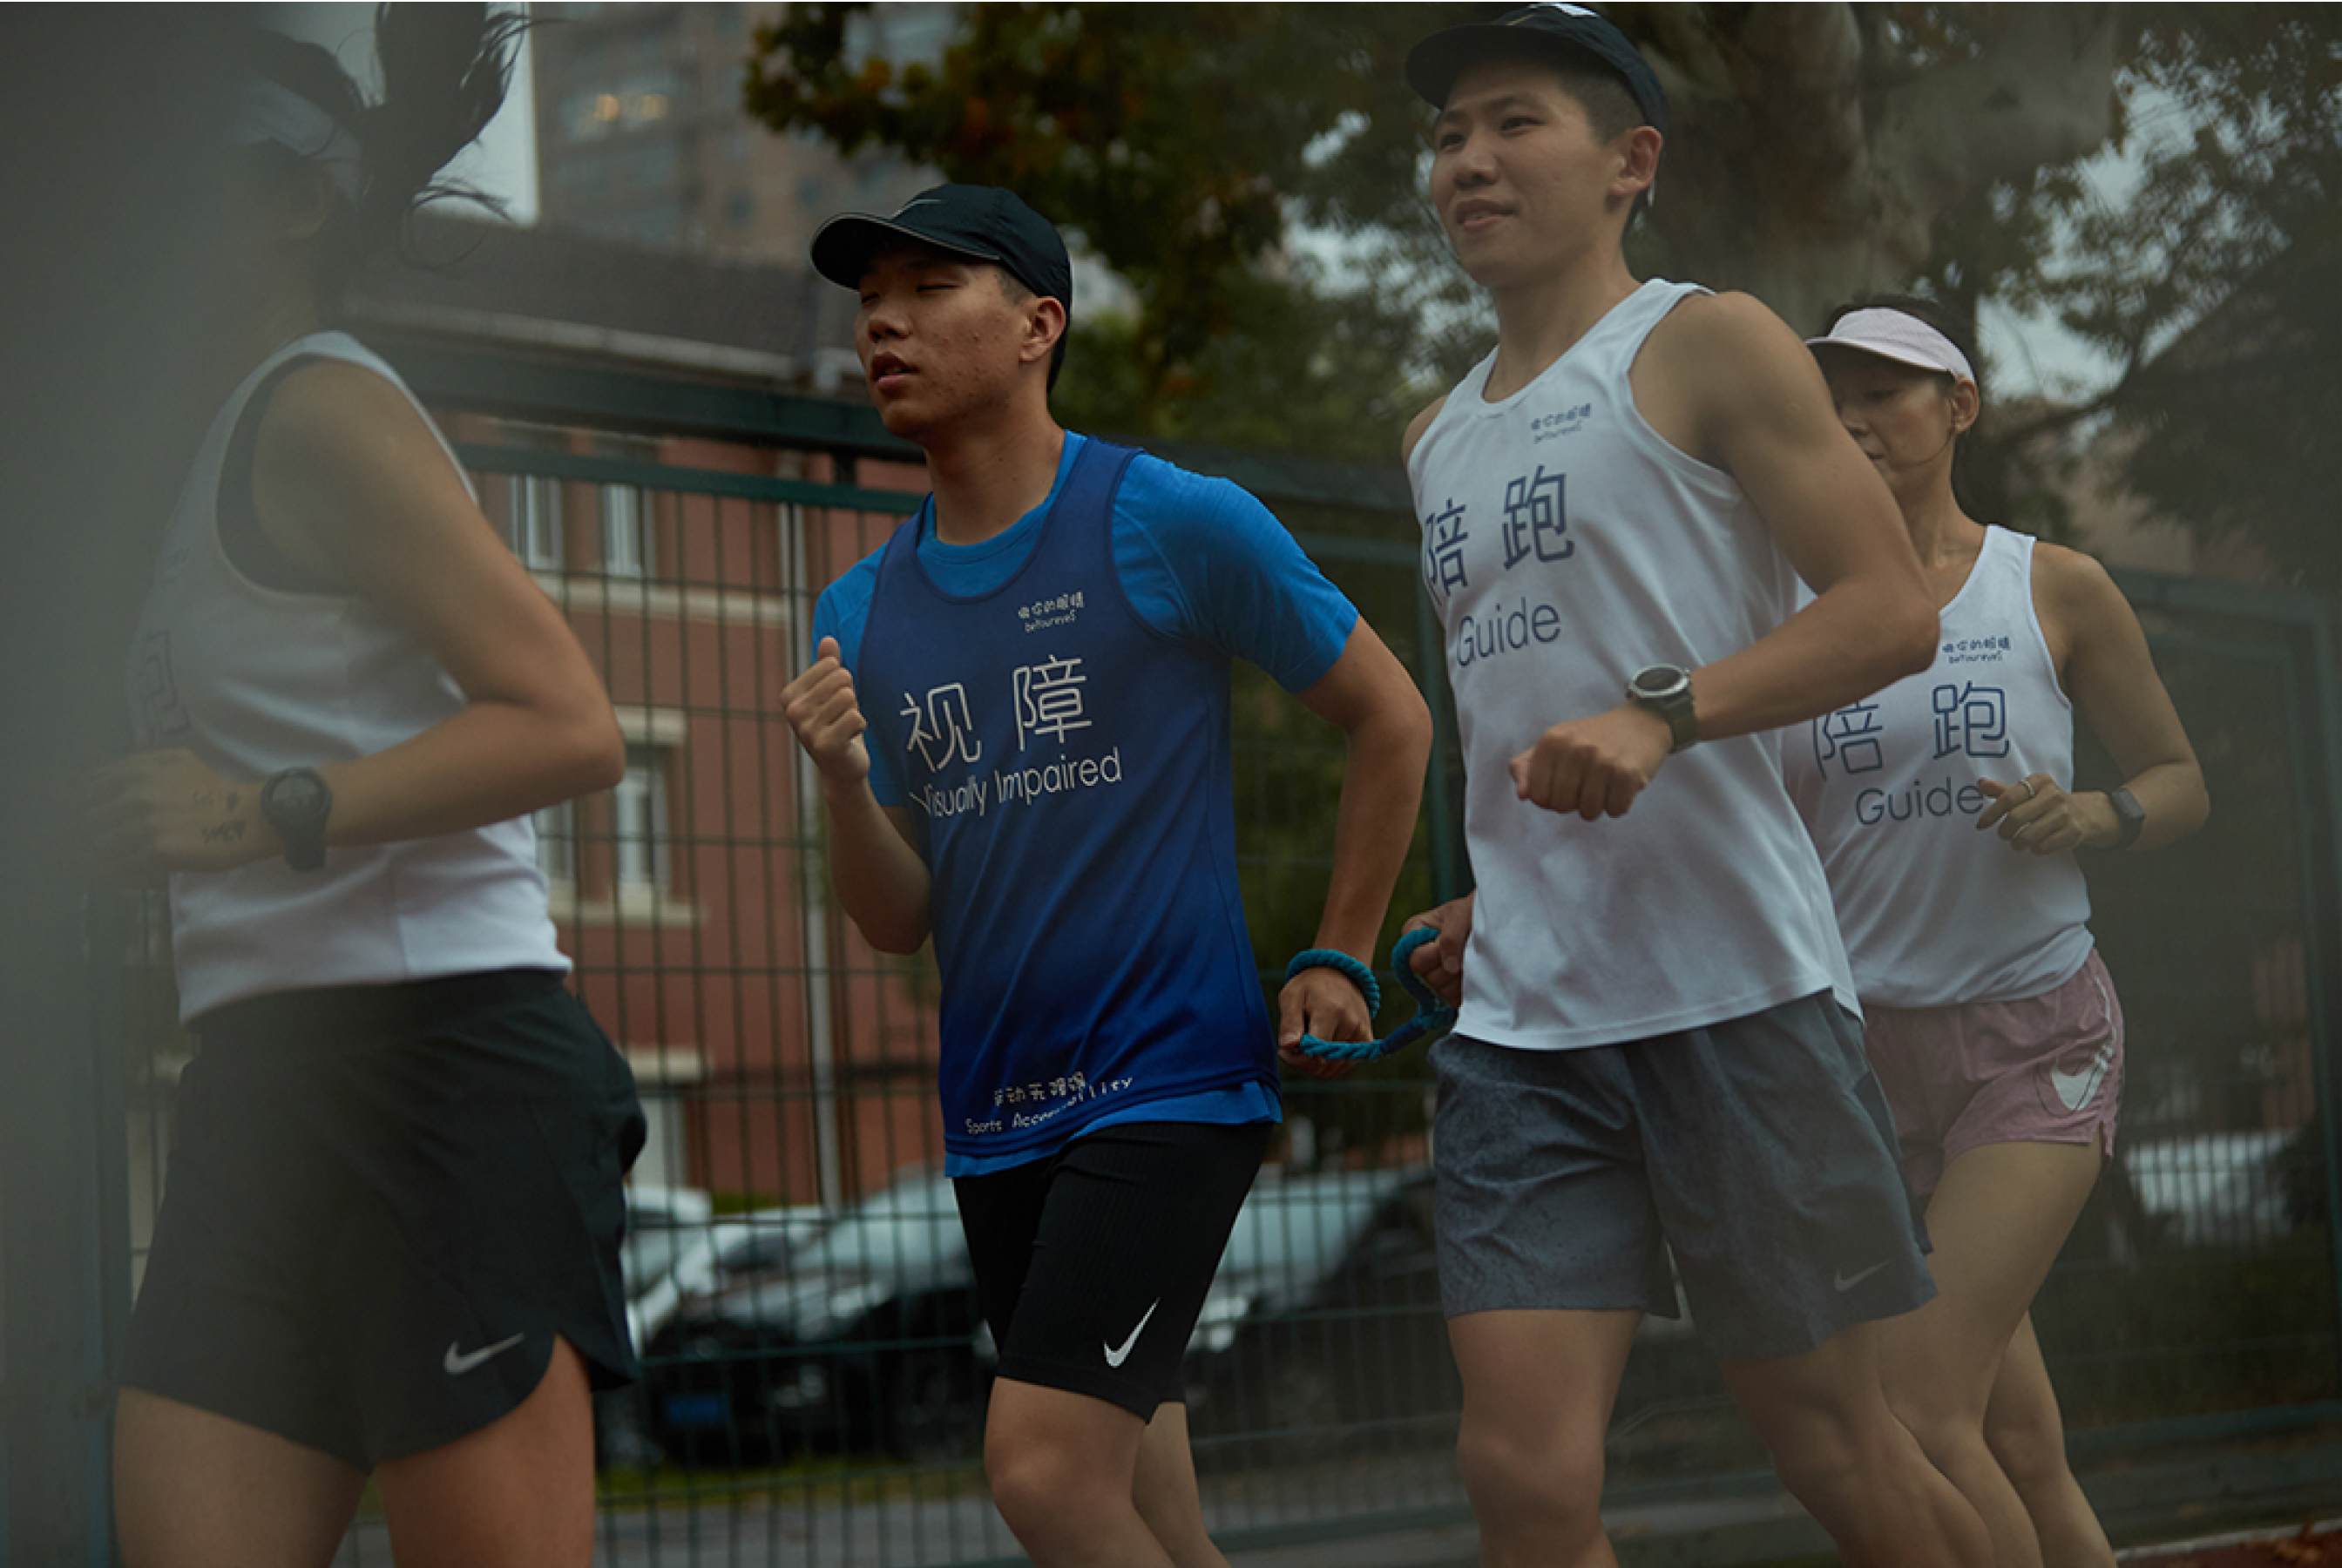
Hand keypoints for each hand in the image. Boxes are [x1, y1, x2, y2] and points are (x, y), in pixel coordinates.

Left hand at [82, 749, 272, 875]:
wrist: (248, 817)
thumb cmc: (214, 788)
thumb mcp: (178, 760)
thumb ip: (140, 762)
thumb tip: (102, 776)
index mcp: (138, 772)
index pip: (86, 788)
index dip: (71, 804)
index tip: (69, 817)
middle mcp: (137, 796)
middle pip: (86, 819)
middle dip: (75, 834)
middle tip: (72, 847)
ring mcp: (146, 825)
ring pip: (99, 845)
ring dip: (86, 857)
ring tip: (82, 866)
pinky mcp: (158, 852)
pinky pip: (121, 866)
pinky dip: (108, 873)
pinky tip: (104, 876)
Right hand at [782, 637, 870, 792]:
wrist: (842, 767)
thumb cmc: (837, 723)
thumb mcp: (832, 691)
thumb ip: (828, 664)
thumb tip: (828, 638)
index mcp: (790, 695)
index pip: (832, 664)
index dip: (842, 683)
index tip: (834, 704)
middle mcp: (793, 711)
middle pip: (842, 678)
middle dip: (851, 697)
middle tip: (842, 717)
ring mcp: (807, 729)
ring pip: (850, 697)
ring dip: (855, 712)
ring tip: (845, 727)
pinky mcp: (825, 745)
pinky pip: (856, 717)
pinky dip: (860, 726)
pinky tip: (850, 739)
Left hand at [1277, 964, 1374, 1080]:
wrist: (1340, 974)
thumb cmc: (1310, 987)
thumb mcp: (1292, 996)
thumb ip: (1289, 1022)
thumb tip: (1287, 1046)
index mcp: (1331, 1012)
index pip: (1314, 1052)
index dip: (1295, 1058)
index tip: (1284, 1049)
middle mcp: (1351, 1025)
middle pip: (1323, 1064)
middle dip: (1303, 1062)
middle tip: (1292, 1048)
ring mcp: (1362, 1034)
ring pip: (1333, 1069)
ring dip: (1315, 1064)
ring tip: (1306, 1045)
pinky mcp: (1367, 1041)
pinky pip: (1343, 1066)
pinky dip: (1328, 1064)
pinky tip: (1319, 1049)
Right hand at [1402, 892, 1474, 1009]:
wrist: (1497, 922)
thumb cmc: (1474, 911)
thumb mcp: (1461, 914)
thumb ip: (1450, 937)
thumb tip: (1449, 968)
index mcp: (1413, 933)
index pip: (1414, 957)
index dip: (1434, 953)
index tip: (1451, 941)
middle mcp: (1418, 956)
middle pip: (1426, 977)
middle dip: (1450, 966)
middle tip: (1467, 951)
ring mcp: (1432, 975)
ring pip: (1440, 990)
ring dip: (1461, 978)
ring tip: (1473, 960)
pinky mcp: (1448, 990)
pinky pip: (1452, 999)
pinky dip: (1467, 990)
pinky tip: (1475, 974)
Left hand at [1508, 704, 1671, 819]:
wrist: (1641, 723)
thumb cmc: (1592, 739)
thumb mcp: (1555, 744)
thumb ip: (1528, 767)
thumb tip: (1522, 795)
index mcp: (1552, 741)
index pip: (1537, 796)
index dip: (1550, 799)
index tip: (1563, 785)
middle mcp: (1575, 748)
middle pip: (1562, 806)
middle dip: (1573, 803)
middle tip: (1586, 784)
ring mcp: (1603, 761)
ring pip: (1589, 812)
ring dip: (1597, 806)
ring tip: (1604, 785)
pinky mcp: (1628, 773)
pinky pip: (1615, 810)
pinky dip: (1618, 805)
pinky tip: (1621, 786)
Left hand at [1974, 773, 2114, 854]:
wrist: (2086, 813)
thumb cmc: (2047, 802)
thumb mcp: (2028, 791)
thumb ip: (2004, 790)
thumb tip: (1981, 784)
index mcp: (2040, 781)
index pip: (2009, 797)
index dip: (1991, 813)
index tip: (1981, 825)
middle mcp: (2054, 795)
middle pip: (2016, 817)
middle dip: (2004, 831)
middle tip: (2003, 835)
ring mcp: (2065, 814)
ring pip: (2029, 835)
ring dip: (2018, 843)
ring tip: (2017, 842)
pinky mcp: (2073, 832)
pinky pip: (2043, 847)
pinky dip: (2035, 849)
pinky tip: (2036, 845)